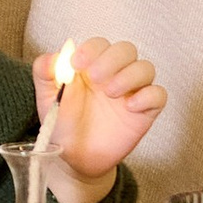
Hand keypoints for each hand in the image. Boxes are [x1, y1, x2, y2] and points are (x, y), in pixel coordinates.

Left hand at [31, 40, 166, 196]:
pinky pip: (158, 95)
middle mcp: (114, 74)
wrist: (74, 158)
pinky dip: (149, 96)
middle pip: (126, 50)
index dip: (92, 49)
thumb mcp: (46, 97)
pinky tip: (130, 106)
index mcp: (91, 65)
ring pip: (145, 68)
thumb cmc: (62, 123)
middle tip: (95, 77)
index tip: (77, 63)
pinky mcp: (144, 112)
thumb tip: (52, 56)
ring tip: (111, 92)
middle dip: (112, 59)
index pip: (100, 44)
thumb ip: (44, 73)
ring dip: (129, 75)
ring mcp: (131, 92)